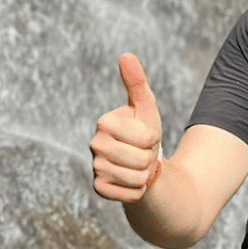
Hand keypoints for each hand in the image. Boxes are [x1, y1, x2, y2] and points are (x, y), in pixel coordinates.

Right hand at [90, 53, 163, 202]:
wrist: (140, 164)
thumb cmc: (144, 132)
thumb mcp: (145, 107)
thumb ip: (137, 82)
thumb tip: (126, 55)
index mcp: (104, 122)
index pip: (146, 137)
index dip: (153, 138)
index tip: (145, 136)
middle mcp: (94, 144)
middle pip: (141, 159)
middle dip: (150, 158)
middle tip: (142, 153)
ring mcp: (95, 167)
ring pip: (137, 177)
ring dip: (145, 174)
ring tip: (138, 166)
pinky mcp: (99, 188)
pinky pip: (130, 194)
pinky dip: (138, 191)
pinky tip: (131, 181)